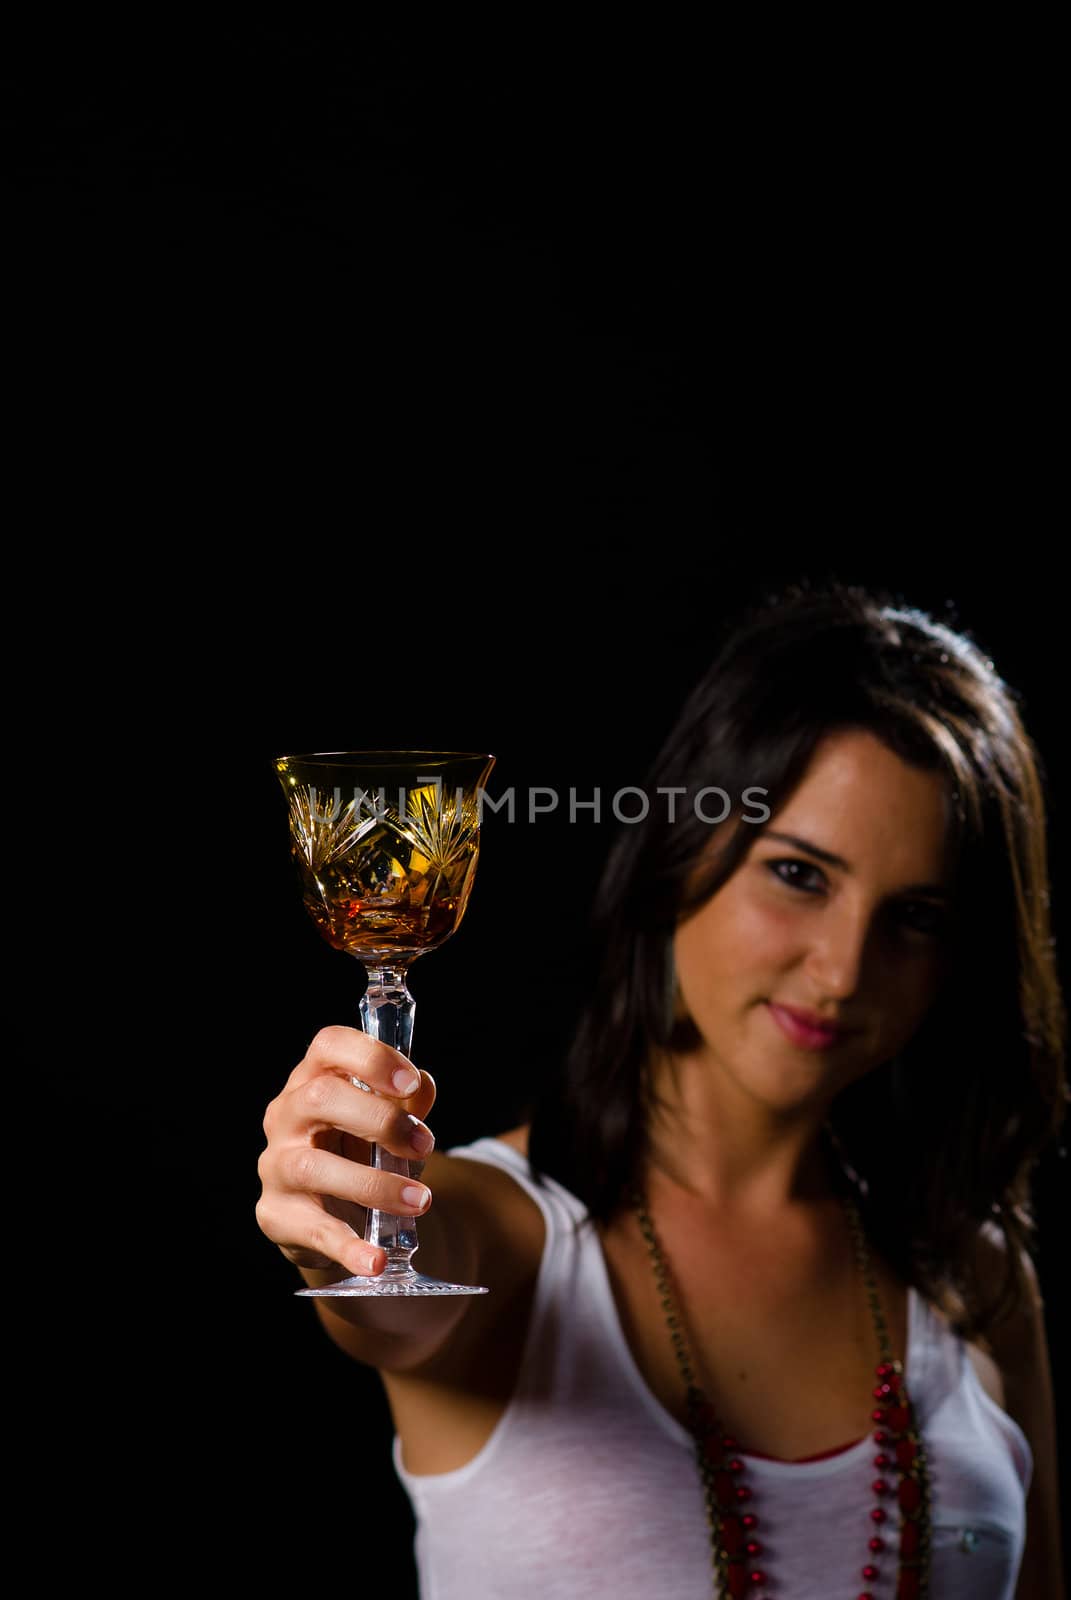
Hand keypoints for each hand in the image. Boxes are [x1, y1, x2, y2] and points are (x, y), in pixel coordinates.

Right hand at [256, 1025, 436, 1277]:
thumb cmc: (361, 1148)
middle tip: (425, 1143)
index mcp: (313, 1078)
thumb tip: (423, 1086)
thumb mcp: (388, 1120)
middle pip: (320, 1098)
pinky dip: (348, 1248)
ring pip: (314, 1167)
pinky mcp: (275, 1215)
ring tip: (420, 1201)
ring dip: (374, 1184)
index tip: (411, 1081)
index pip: (328, 1046)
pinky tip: (376, 1261)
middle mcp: (286, 1115)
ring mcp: (276, 1165)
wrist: (339, 1211)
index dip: (370, 1057)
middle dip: (380, 1120)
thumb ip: (408, 1101)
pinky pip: (312, 1230)